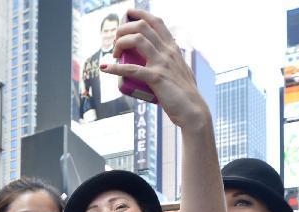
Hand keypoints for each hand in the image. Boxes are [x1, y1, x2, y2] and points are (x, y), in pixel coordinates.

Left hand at [102, 9, 210, 128]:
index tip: (128, 14)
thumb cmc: (186, 95)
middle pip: (142, 26)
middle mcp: (168, 52)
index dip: (141, 14)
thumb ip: (174, 62)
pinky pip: (131, 69)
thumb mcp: (181, 71)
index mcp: (173, 49)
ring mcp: (162, 63)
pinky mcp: (156, 78)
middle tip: (116, 41)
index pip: (156, 22)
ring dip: (120, 42)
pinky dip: (115, 68)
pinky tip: (105, 68)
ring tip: (114, 53)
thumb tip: (168, 58)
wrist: (193, 111)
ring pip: (137, 40)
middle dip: (124, 28)